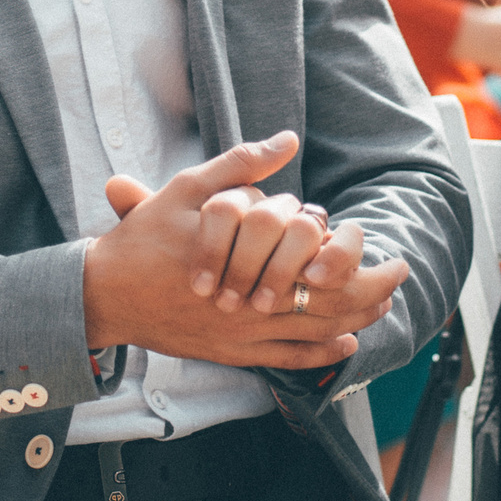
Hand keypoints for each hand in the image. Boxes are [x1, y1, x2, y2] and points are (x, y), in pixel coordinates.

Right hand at [87, 133, 410, 369]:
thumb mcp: (188, 188)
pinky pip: (284, 360)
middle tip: (397, 279)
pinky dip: (319, 354)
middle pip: (326, 305)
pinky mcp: (229, 353)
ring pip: (310, 335)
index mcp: (246, 261)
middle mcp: (249, 304)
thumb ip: (241, 164)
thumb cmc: (144, 239)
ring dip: (352, 321)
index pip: (319, 266)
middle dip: (369, 294)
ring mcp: (240, 336)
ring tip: (380, 307)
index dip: (357, 261)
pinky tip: (343, 342)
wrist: (103, 294)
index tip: (387, 250)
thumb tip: (287, 139)